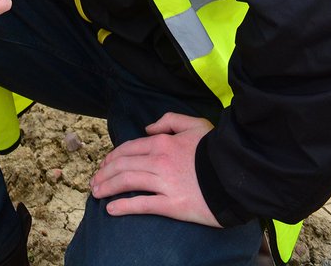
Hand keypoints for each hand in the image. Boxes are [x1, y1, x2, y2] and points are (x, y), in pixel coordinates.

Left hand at [90, 111, 218, 225]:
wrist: (236, 174)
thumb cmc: (215, 149)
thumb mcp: (194, 124)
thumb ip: (169, 121)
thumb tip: (147, 129)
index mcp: (162, 142)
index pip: (129, 149)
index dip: (113, 157)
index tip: (104, 165)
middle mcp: (158, 161)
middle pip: (123, 166)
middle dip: (104, 173)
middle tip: (94, 182)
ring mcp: (164, 184)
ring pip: (128, 183)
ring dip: (108, 187)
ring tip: (96, 193)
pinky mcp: (172, 205)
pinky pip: (142, 205)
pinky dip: (124, 206)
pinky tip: (111, 209)